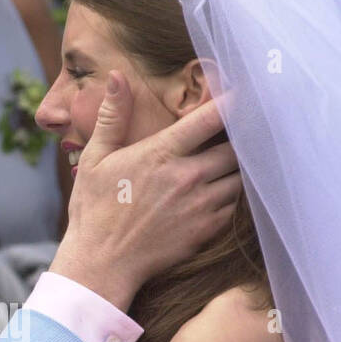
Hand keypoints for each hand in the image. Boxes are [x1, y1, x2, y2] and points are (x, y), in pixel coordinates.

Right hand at [52, 70, 241, 311]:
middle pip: (236, 148)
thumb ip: (112, 116)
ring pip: (241, 177)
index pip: (209, 119)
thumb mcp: (94, 159)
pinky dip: (238, 195)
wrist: (102, 264)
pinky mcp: (207, 230)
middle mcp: (187, 178)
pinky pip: (237, 206)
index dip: (231, 102)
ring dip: (243, 166)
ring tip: (241, 158)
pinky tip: (231, 189)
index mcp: (161, 154)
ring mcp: (201, 206)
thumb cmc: (94, 211)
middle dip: (241, 137)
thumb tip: (118, 76)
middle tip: (246, 128)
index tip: (243, 92)